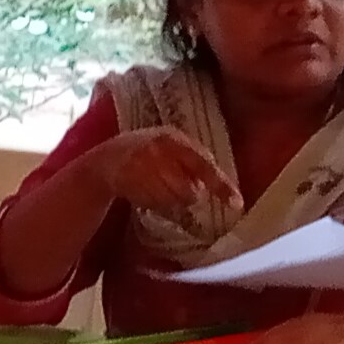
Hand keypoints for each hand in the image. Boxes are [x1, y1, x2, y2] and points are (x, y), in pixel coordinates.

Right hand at [92, 127, 238, 219]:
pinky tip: (145, 193)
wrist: (107, 159)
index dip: (221, 185)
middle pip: (189, 191)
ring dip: (170, 201)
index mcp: (173, 138)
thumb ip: (192, 161)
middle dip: (187, 195)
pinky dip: (155, 204)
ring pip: (173, 200)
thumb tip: (212, 187)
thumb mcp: (169, 147)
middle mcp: (158, 149)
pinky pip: (154, 204)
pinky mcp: (128, 181)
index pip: (204, 164)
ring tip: (155, 189)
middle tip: (174, 188)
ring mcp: (142, 165)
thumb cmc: (146, 154)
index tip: (237, 203)